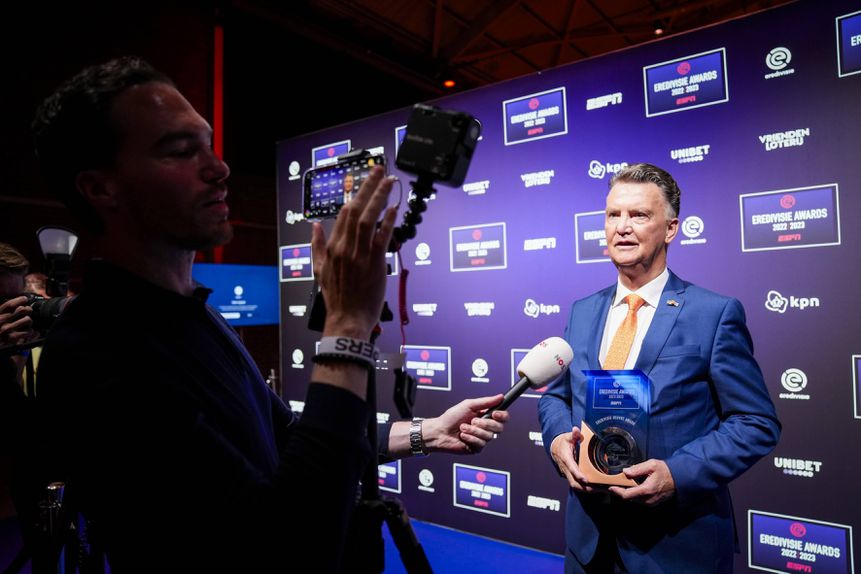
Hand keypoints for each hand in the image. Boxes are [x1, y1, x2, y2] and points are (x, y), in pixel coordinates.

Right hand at [0, 295, 36, 347]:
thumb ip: (4, 312)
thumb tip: (18, 303)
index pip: (9, 304)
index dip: (20, 300)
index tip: (25, 299)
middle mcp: (0, 320)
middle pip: (21, 309)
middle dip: (28, 309)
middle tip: (29, 311)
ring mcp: (6, 329)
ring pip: (27, 319)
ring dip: (30, 321)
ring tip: (27, 323)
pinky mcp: (12, 338)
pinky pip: (28, 331)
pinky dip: (30, 331)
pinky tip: (27, 332)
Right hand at [311, 165, 396, 339]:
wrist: (347, 319)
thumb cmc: (337, 299)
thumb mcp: (319, 271)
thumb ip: (317, 246)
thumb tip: (315, 226)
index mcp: (332, 248)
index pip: (344, 213)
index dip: (355, 194)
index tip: (364, 181)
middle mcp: (344, 248)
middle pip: (356, 209)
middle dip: (368, 187)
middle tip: (378, 170)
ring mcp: (359, 254)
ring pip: (368, 218)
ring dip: (379, 197)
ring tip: (388, 182)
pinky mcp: (374, 263)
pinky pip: (381, 236)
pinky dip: (388, 221)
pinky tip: (394, 208)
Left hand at [422, 395, 507, 454]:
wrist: (440, 431)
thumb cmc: (452, 417)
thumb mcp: (468, 405)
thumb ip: (486, 401)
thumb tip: (500, 396)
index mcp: (486, 416)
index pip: (503, 417)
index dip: (502, 415)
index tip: (494, 413)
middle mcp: (486, 428)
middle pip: (499, 428)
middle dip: (485, 424)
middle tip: (473, 420)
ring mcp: (482, 438)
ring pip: (489, 436)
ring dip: (474, 431)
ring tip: (463, 428)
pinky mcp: (477, 448)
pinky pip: (481, 444)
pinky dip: (470, 438)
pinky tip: (462, 436)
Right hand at [550, 427, 592, 491]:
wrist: (555, 448)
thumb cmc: (563, 443)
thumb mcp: (567, 437)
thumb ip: (573, 434)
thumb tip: (576, 430)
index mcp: (566, 459)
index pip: (571, 468)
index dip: (578, 475)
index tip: (585, 479)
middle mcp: (566, 469)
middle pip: (574, 482)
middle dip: (585, 488)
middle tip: (598, 488)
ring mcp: (568, 474)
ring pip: (576, 486)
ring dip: (587, 490)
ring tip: (601, 490)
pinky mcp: (570, 477)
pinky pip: (577, 485)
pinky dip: (586, 488)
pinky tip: (597, 488)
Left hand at [608, 459, 675, 505]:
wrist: (680, 479)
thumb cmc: (666, 471)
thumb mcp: (652, 465)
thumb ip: (637, 469)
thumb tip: (625, 472)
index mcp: (647, 490)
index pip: (627, 495)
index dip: (617, 492)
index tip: (610, 487)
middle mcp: (648, 499)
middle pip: (629, 498)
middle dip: (620, 492)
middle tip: (613, 485)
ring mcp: (651, 502)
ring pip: (634, 500)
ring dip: (627, 493)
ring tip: (621, 485)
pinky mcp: (653, 503)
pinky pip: (639, 500)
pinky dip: (634, 495)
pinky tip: (632, 487)